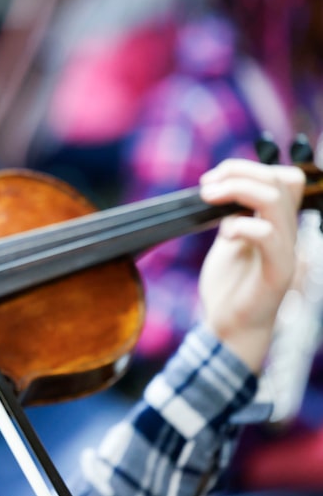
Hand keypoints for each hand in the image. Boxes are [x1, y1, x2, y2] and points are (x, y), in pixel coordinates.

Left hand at [197, 158, 304, 371]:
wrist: (229, 326)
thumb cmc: (230, 285)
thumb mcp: (229, 239)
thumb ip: (234, 213)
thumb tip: (223, 185)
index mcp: (277, 222)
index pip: (281, 177)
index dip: (246, 169)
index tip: (210, 180)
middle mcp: (288, 233)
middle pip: (281, 180)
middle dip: (239, 172)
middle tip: (206, 187)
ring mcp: (286, 251)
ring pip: (276, 201)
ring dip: (237, 190)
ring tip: (209, 198)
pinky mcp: (277, 272)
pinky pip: (269, 237)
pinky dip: (242, 226)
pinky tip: (225, 235)